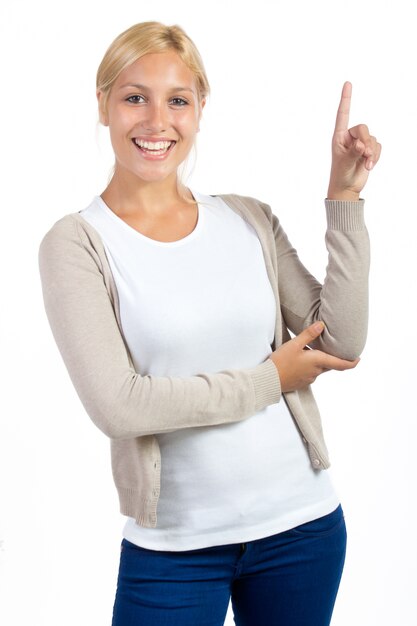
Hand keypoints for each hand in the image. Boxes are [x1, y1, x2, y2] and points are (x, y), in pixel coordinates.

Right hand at [269, 322, 359, 392]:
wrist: (269, 380)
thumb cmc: (281, 361)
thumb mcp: (294, 344)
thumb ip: (309, 334)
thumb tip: (322, 325)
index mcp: (318, 361)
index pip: (341, 364)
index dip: (352, 362)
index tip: (358, 359)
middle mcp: (316, 372)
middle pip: (329, 364)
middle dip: (330, 357)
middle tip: (328, 348)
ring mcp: (309, 379)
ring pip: (318, 369)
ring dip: (316, 361)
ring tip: (305, 352)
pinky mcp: (302, 383)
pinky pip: (309, 374)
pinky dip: (308, 367)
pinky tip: (297, 362)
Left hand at [327, 82, 381, 200]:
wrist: (347, 188)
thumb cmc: (341, 175)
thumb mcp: (345, 164)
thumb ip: (354, 152)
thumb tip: (362, 144)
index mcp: (339, 137)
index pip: (342, 115)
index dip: (346, 99)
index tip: (348, 83)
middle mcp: (350, 137)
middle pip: (363, 128)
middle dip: (366, 140)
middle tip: (365, 154)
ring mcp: (360, 143)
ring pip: (372, 138)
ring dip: (372, 152)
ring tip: (367, 164)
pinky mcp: (369, 150)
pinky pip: (378, 146)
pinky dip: (376, 156)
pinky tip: (369, 165)